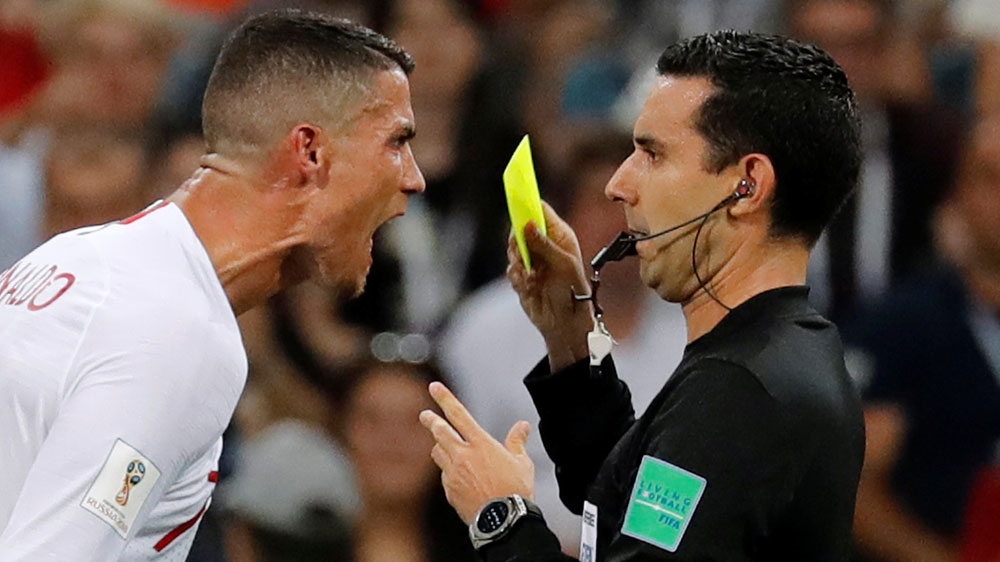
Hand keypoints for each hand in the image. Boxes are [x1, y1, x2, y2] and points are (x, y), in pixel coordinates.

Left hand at [419, 382, 533, 523]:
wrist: (503, 521)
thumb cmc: (516, 490)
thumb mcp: (522, 463)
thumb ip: (517, 442)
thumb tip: (523, 426)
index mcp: (481, 443)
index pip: (459, 414)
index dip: (445, 398)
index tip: (434, 387)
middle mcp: (463, 455)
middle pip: (440, 431)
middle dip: (430, 420)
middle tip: (425, 415)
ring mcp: (454, 473)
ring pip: (438, 453)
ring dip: (439, 447)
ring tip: (443, 446)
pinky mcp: (449, 491)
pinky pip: (444, 476)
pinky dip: (448, 472)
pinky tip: (458, 477)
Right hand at [508, 202, 593, 369]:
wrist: (565, 322)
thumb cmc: (574, 292)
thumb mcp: (564, 264)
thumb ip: (544, 244)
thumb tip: (527, 225)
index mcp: (559, 235)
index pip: (540, 211)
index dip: (528, 204)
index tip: (517, 201)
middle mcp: (544, 244)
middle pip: (520, 227)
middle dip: (518, 240)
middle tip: (522, 252)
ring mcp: (531, 259)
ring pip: (512, 249)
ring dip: (518, 262)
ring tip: (531, 276)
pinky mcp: (521, 275)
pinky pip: (510, 269)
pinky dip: (517, 277)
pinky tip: (530, 286)